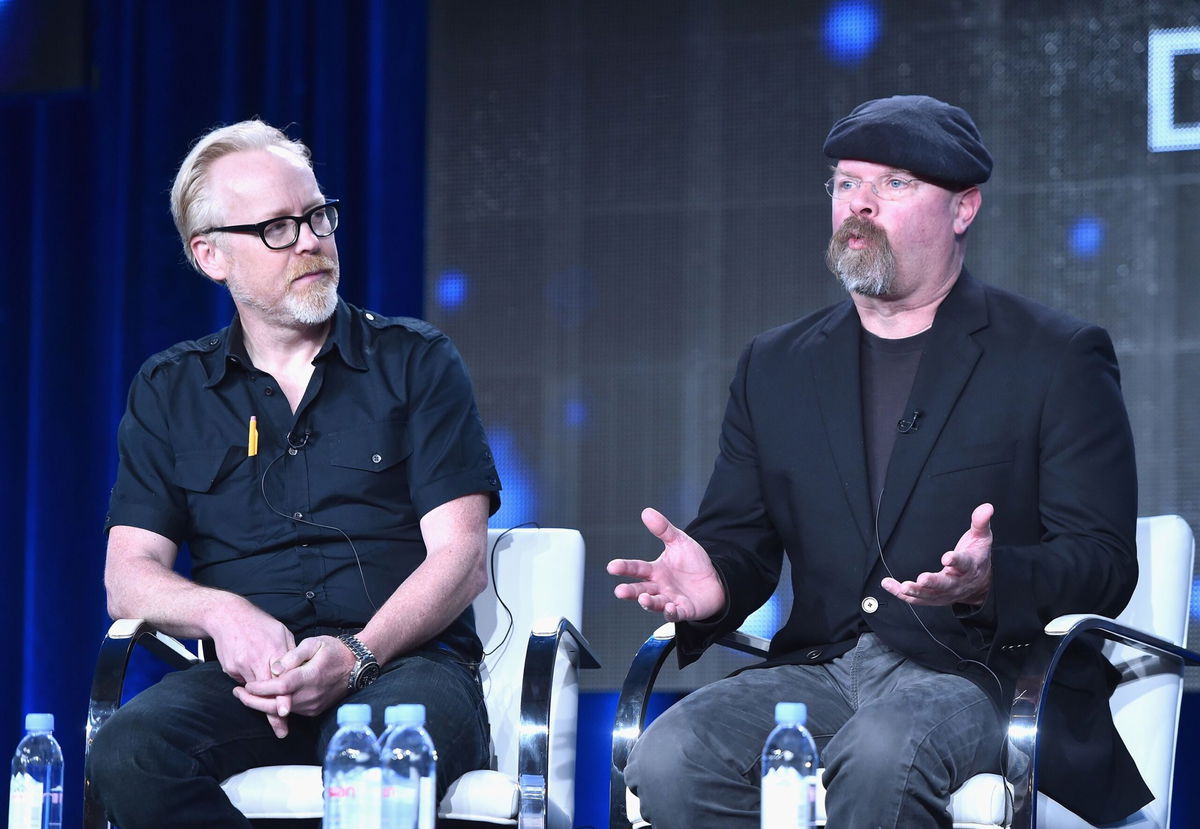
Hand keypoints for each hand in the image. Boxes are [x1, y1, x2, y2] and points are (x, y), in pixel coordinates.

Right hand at [206, 599, 296, 735]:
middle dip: (273, 713)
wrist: (227, 616)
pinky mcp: (231, 668)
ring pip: (254, 690)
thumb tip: (297, 672)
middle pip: (266, 691)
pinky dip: (250, 685)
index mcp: (274, 650)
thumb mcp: (281, 633)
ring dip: (262, 704)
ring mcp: (242, 665)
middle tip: (282, 730)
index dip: (283, 696)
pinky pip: (243, 682)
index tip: (286, 711)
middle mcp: (257, 659)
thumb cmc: (259, 623)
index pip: (281, 679)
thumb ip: (290, 654)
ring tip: (276, 723)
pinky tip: (251, 679)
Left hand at [237, 635, 354, 730]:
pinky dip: (276, 706)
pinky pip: (291, 711)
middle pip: (275, 705)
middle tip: (237, 693)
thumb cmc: (334, 650)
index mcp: (309, 677)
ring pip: (281, 710)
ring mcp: (312, 705)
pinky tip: (266, 698)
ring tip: (247, 694)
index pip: (279, 687)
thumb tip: (275, 667)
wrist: (356, 665)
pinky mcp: (314, 710)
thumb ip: (292, 655)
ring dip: (263, 704)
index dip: (260, 688)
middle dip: (253, 701)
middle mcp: (310, 695)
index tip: (246, 685)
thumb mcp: (314, 643)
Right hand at [606, 507, 726, 622]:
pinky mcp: (684, 610)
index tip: (612, 567)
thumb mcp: (679, 542)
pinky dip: (671, 612)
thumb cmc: (693, 562)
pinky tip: (669, 608)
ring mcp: (671, 599)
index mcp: (655, 570)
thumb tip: (646, 512)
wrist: (716, 579)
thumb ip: (663, 529)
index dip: (624, 568)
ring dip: (648, 603)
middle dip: (630, 591)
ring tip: (643, 599)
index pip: (637, 568)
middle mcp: (660, 587)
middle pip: (641, 589)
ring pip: (656, 603)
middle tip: (620, 591)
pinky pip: (676, 614)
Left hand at [882, 502, 993, 605]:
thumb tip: (987, 507)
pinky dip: (902, 594)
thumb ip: (980, 522)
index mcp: (970, 566)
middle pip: (946, 585)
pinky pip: (916, 599)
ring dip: (916, 592)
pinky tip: (888, 585)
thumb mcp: (981, 538)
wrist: (980, 583)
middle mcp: (957, 582)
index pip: (964, 564)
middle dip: (934, 582)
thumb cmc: (976, 557)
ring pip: (930, 595)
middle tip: (922, 579)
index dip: (956, 561)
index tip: (947, 558)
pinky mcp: (934, 598)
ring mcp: (945, 593)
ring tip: (903, 587)